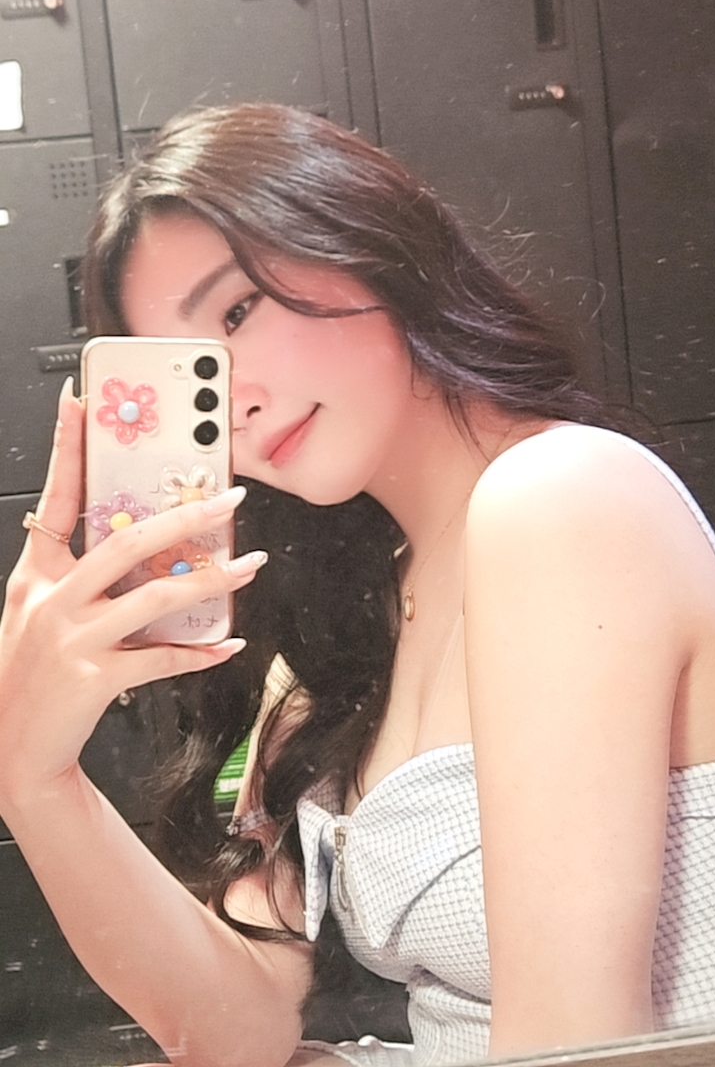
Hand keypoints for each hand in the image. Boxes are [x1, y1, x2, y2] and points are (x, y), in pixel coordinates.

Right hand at [0, 377, 263, 808]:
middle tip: (229, 497)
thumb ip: (81, 578)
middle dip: (184, 516)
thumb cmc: (28, 676)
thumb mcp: (38, 614)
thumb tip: (147, 550)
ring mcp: (71, 640)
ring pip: (155, 597)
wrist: (11, 754)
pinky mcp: (93, 679)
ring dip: (212, 580)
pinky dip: (200, 653)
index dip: (66, 447)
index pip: (54, 498)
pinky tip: (228, 645)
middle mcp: (52, 600)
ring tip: (251, 565)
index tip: (79, 401)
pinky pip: (161, 660)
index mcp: (36, 575)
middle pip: (125, 542)